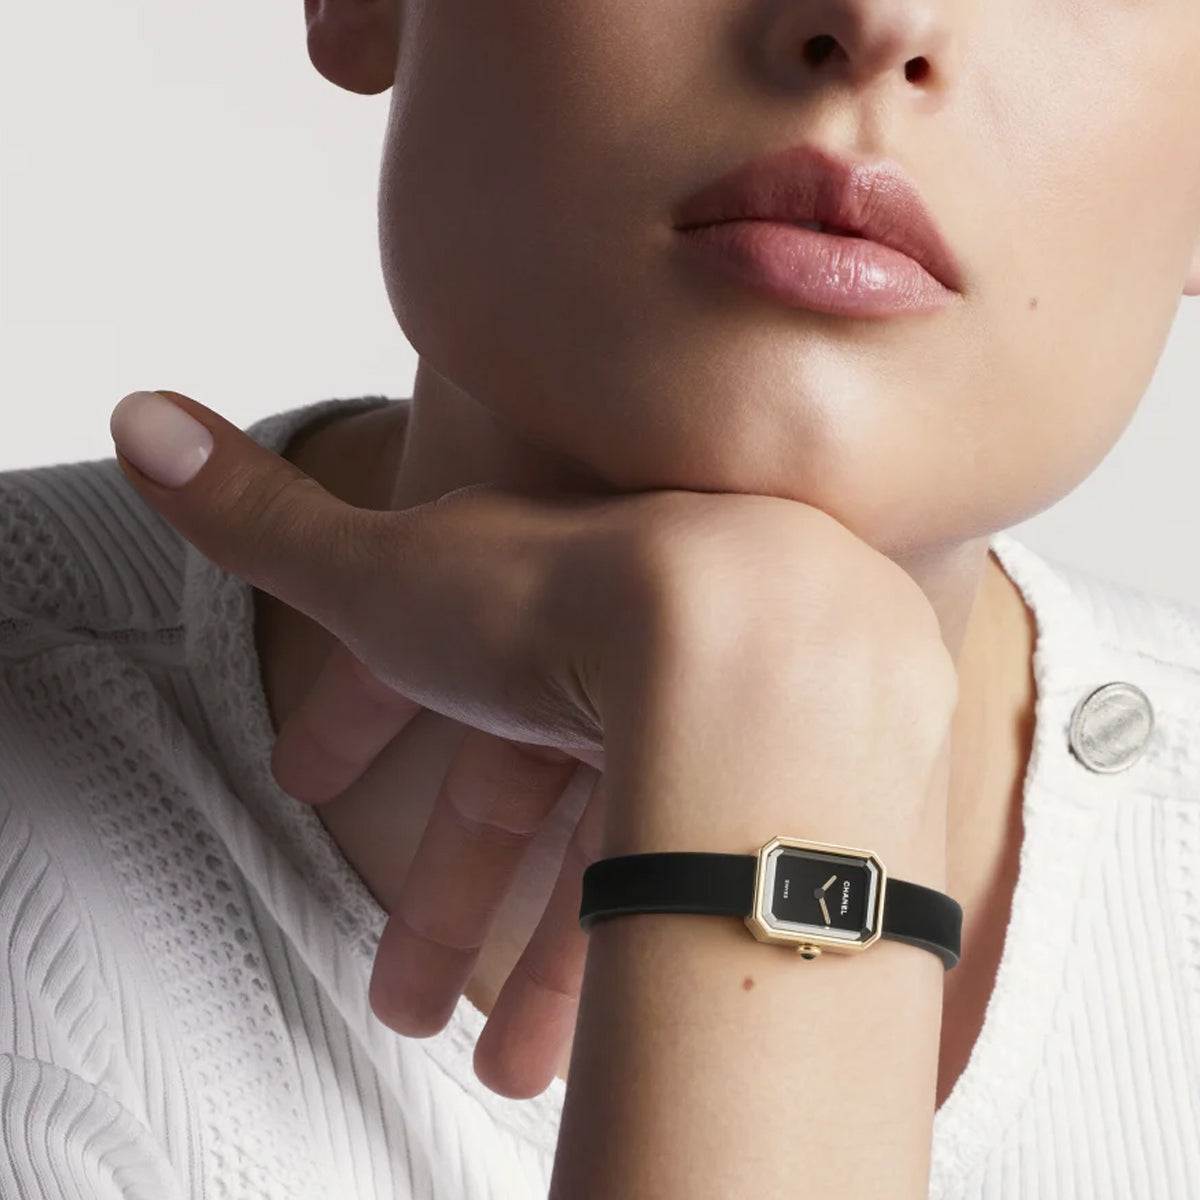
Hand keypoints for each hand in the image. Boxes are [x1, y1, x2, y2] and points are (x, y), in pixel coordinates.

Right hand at [110, 389, 959, 1099]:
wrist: (749, 639)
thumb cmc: (561, 594)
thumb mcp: (380, 571)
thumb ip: (266, 521)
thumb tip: (140, 418)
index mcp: (521, 599)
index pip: (419, 663)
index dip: (356, 714)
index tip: (305, 777)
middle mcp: (607, 657)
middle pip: (511, 794)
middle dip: (447, 899)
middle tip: (402, 998)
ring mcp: (684, 726)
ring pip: (600, 860)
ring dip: (544, 968)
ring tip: (504, 1070)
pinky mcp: (745, 798)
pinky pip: (679, 891)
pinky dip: (638, 959)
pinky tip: (620, 1019)